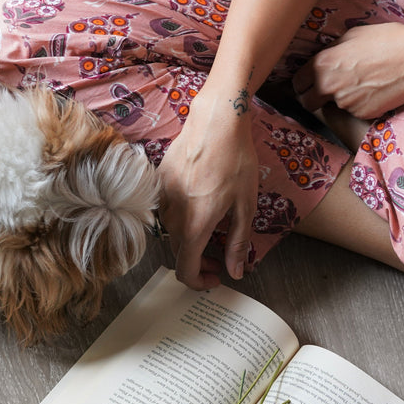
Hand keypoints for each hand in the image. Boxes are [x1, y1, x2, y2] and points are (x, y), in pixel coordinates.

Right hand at [157, 91, 258, 288]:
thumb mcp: (246, 206)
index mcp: (195, 225)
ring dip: (189, 238)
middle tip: (221, 254)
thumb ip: (238, 243)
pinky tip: (200, 202)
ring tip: (213, 225)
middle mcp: (172, 216)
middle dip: (200, 261)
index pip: (185, 271)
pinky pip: (166, 210)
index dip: (200, 282)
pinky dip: (181, 217)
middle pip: (179, 253)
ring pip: (172, 232)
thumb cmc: (235, 161)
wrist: (215, 122)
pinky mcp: (157, 183)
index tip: (216, 277)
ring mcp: (161, 198)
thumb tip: (235, 272)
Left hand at [292, 23, 403, 118]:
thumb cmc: (388, 39)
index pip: (297, 82)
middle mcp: (329, 86)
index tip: (308, 83)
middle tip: (325, 92)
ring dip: (341, 99)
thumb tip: (325, 56)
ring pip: (333, 106)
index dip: (303, 82)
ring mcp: (346, 103)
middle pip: (307, 102)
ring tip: (362, 84)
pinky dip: (360, 104)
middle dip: (313, 97)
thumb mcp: (352, 35)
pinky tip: (374, 91)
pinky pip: (354, 111)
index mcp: (323, 63)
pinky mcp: (362, 114)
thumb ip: (332, 50)